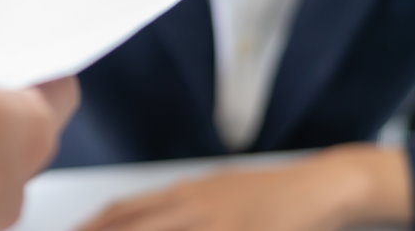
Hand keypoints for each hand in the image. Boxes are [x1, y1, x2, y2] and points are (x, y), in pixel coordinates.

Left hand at [77, 145, 413, 230]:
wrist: (320, 188)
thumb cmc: (268, 194)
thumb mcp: (216, 192)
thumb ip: (180, 207)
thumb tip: (143, 217)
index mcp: (185, 192)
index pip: (125, 209)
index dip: (93, 224)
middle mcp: (194, 206)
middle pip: (134, 226)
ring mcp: (218, 224)